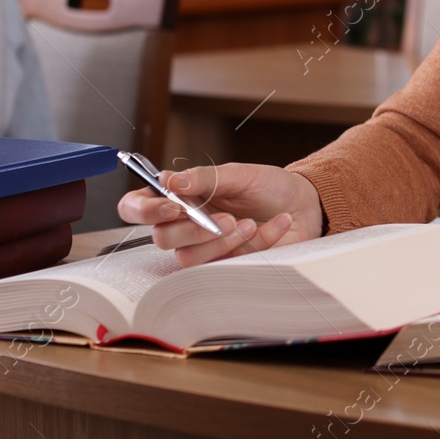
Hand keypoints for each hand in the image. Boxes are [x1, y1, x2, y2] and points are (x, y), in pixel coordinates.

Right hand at [116, 162, 324, 267]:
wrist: (304, 204)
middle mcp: (184, 225)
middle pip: (162, 238)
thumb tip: (171, 182)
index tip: (171, 207)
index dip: (143, 210)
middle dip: (194, 230)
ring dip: (222, 240)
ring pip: (189, 257)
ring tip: (250, 223)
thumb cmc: (269, 186)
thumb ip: (206, 178)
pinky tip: (275, 225)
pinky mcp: (226, 264)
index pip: (135, 207)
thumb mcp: (240, 174)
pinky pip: (226, 263)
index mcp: (179, 198)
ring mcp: (204, 248)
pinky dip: (255, 242)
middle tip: (226, 219)